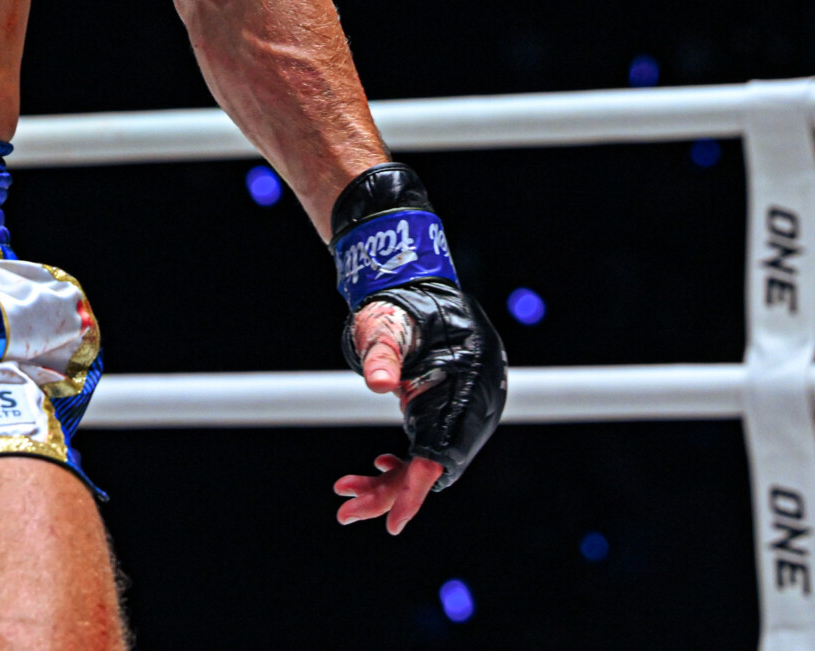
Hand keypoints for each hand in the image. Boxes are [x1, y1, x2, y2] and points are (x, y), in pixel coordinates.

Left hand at [334, 303, 445, 532]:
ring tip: (343, 489)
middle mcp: (470, 407)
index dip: (416, 489)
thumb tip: (378, 383)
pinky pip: (427, 451)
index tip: (394, 522)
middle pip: (432, 466)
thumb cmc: (400, 310)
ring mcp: (461, 413)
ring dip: (389, 482)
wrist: (416, 292)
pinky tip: (376, 463)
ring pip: (427, 464)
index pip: (441, 452)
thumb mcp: (386, 327)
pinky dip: (401, 465)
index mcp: (464, 386)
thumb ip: (382, 354)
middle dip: (389, 492)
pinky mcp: (447, 416)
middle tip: (344, 512)